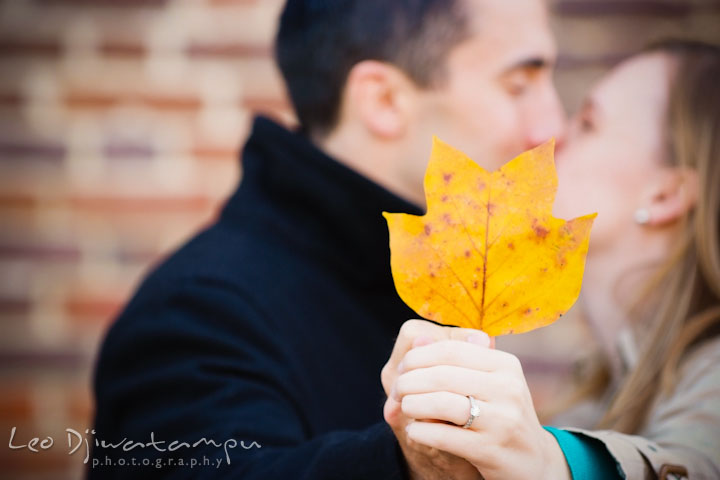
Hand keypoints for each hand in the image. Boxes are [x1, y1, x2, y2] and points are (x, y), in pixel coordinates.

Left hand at [391, 336, 570, 479]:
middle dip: (409, 381)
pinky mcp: (491, 449)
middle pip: (441, 375)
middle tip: (396, 391)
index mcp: (505, 365)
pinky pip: (443, 435)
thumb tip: (417, 340)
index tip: (402, 368)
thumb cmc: (500, 415)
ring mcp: (503, 420)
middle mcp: (508, 388)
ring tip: (404, 407)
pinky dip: (420, 431)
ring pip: (441, 403)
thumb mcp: (487, 382)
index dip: (417, 357)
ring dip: (412, 404)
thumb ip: (454, 362)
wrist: (532, 461)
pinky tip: (414, 431)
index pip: (450, 349)